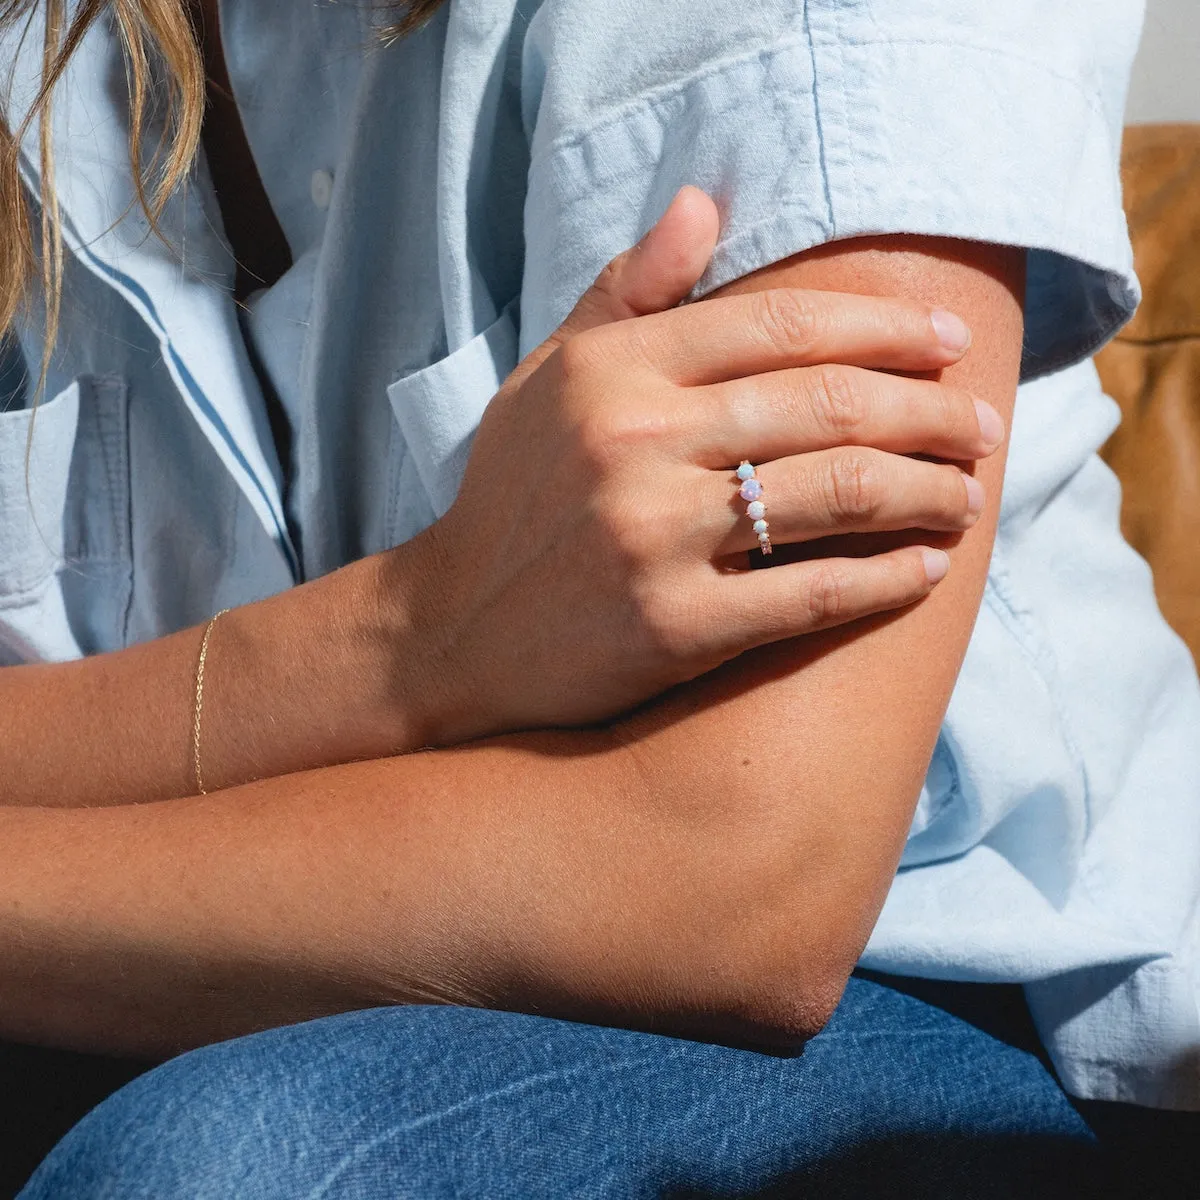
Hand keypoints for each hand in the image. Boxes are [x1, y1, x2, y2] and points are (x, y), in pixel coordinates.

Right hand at [406, 188, 1003, 744]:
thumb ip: (628, 289)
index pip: (784, 326)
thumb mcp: (550, 378)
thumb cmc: (515, 497)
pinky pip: (813, 593)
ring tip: (970, 493)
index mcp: (614, 371)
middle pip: (831, 405)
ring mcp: (654, 538)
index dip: (885, 327)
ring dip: (929, 490)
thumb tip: (707, 200)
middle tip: (985, 426)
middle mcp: (635, 444)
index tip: (947, 342)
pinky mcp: (673, 627)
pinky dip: (887, 578)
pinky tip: (927, 568)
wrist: (457, 628)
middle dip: (932, 411)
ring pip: (839, 493)